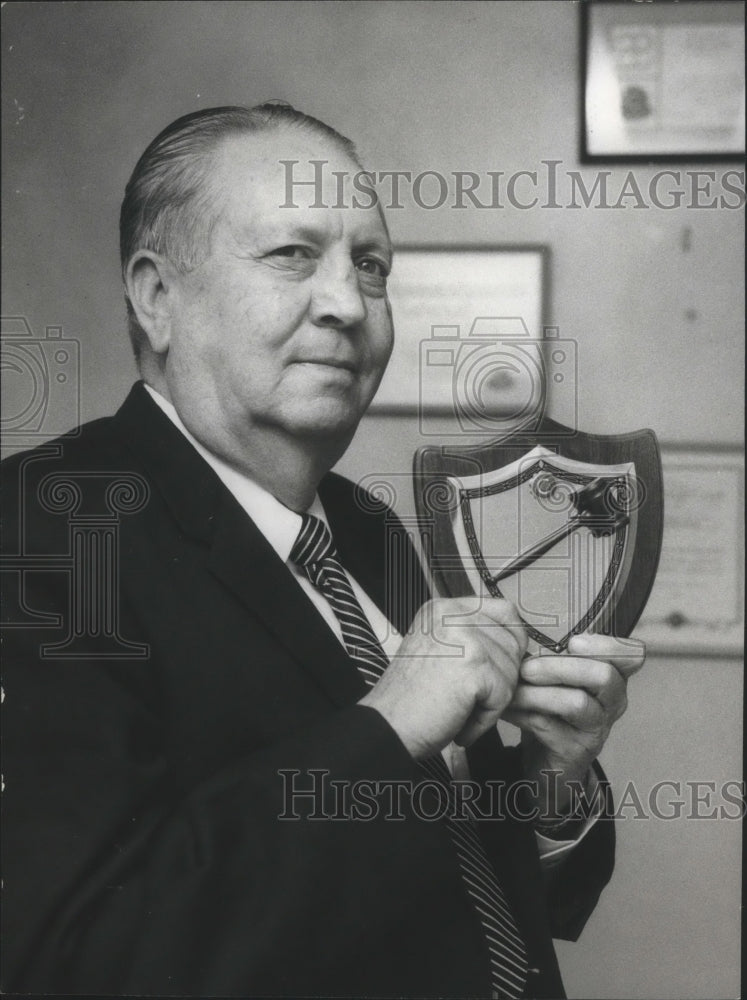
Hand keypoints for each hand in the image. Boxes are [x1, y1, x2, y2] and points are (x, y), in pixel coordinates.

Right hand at [359, 597, 526, 759]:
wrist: (386, 727)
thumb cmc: (408, 699)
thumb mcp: (438, 650)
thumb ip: (471, 639)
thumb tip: (516, 643)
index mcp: (443, 609)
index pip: (504, 611)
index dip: (511, 642)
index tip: (502, 665)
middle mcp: (453, 616)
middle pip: (513, 641)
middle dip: (503, 676)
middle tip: (473, 698)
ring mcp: (465, 637)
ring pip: (512, 670)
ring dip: (493, 700)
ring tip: (460, 710)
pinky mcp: (474, 665)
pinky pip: (504, 695)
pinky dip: (486, 718)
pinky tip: (461, 722)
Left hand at [502, 633, 645, 813]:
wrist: (548, 761)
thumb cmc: (553, 710)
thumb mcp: (558, 679)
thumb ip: (552, 654)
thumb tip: (514, 624)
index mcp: (612, 677)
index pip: (631, 655)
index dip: (608, 644)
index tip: (574, 642)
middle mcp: (612, 702)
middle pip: (605, 676)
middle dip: (561, 666)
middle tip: (527, 667)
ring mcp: (596, 729)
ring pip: (577, 704)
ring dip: (538, 692)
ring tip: (513, 688)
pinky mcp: (575, 750)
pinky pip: (549, 727)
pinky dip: (522, 713)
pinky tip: (505, 707)